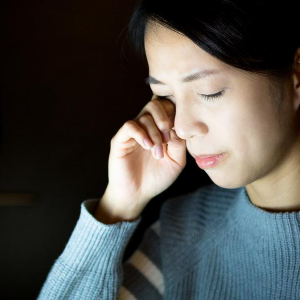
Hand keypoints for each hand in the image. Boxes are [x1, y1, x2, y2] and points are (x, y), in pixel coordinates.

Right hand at [101, 95, 186, 215]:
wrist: (137, 195)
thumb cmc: (156, 178)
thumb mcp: (176, 161)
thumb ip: (180, 143)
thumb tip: (179, 127)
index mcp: (159, 129)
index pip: (167, 107)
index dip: (175, 114)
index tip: (178, 132)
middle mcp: (145, 127)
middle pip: (155, 104)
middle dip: (164, 118)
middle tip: (167, 138)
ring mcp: (132, 133)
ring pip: (144, 116)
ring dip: (155, 134)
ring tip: (157, 153)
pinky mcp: (120, 140)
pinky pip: (130, 126)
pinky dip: (141, 134)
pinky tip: (147, 147)